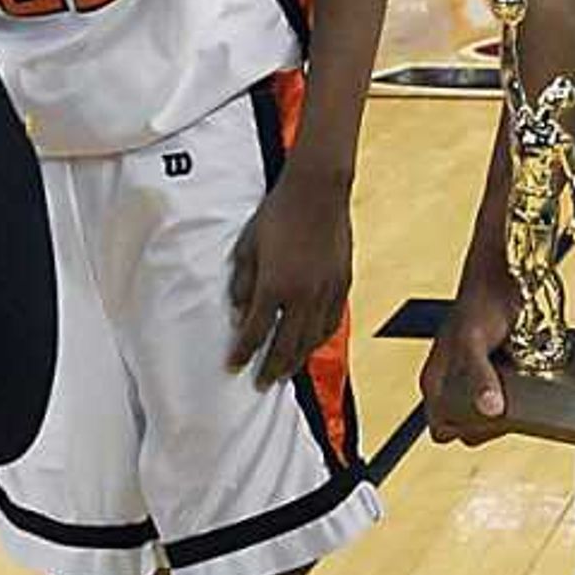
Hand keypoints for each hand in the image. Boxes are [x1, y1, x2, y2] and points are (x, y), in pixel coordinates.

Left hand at [226, 168, 351, 385]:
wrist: (317, 191)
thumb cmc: (278, 213)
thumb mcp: (248, 245)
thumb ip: (242, 283)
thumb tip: (239, 313)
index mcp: (274, 285)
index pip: (255, 331)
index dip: (242, 353)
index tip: (233, 366)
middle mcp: (301, 295)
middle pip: (284, 344)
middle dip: (270, 368)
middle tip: (260, 383)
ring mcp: (325, 292)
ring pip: (311, 339)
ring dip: (295, 360)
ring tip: (284, 373)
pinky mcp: (342, 284)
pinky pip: (330, 323)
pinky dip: (318, 340)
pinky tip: (310, 346)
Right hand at [423, 273, 519, 444]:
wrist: (506, 274)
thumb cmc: (481, 300)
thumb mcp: (473, 340)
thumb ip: (478, 376)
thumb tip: (490, 410)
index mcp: (435, 382)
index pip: (443, 429)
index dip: (465, 430)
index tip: (489, 418)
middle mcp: (453, 385)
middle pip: (470, 427)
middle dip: (493, 422)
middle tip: (513, 403)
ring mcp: (477, 381)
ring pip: (490, 415)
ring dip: (510, 409)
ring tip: (522, 387)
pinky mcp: (498, 374)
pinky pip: (508, 398)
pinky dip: (521, 396)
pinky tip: (529, 380)